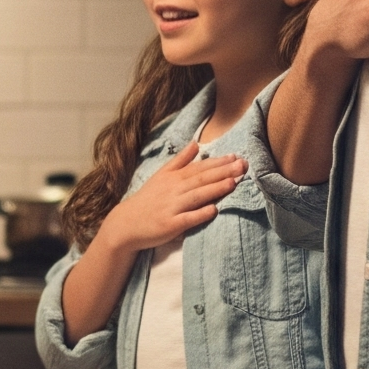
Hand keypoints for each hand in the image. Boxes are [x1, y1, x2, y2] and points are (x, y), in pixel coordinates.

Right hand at [94, 142, 243, 255]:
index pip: (199, 168)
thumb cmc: (147, 199)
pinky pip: (188, 218)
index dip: (218, 162)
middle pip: (201, 179)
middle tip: (243, 166)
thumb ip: (180, 160)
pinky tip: (215, 210)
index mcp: (173, 177)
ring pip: (197, 196)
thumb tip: (196, 144)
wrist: (126, 223)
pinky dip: (201, 214)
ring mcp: (172, 207)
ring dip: (215, 189)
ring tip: (233, 183)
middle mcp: (173, 190)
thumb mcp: (160, 175)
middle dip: (223, 172)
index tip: (235, 157)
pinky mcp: (170, 225)